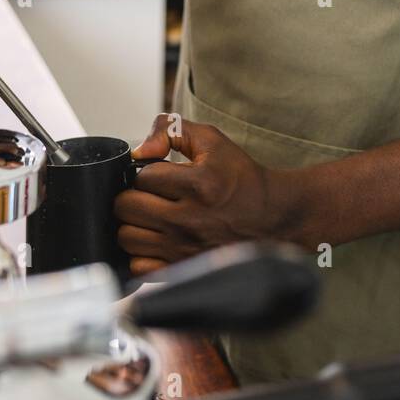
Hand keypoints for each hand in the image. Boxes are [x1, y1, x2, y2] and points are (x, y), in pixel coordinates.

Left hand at [115, 114, 287, 276]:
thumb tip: (140, 150)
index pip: (142, 177)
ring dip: (133, 224)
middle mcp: (190, 219)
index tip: (159, 174)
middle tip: (149, 194)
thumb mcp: (212, 140)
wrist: (272, 217)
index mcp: (198, 185)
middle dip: (133, 195)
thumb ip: (171, 130)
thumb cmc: (240, 178)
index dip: (146, 172)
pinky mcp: (183, 270)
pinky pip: (139, 268)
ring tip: (150, 216)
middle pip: (127, 207)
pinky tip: (155, 240)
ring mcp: (185, 249)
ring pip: (127, 237)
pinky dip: (140, 254)